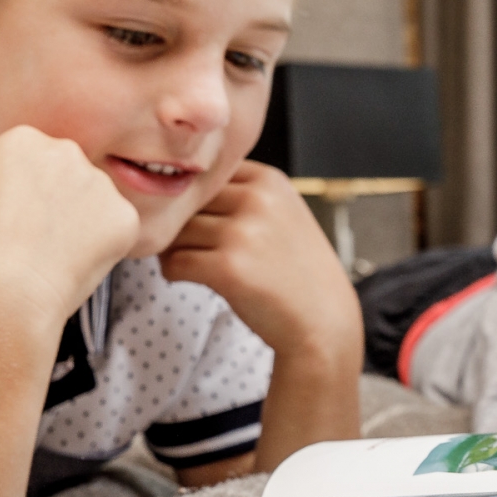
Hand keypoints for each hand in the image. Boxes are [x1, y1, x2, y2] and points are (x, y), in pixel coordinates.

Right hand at [0, 126, 137, 330]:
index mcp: (22, 139)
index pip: (30, 161)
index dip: (20, 194)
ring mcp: (100, 183)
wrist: (0, 294)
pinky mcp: (124, 217)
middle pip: (65, 175)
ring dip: (80, 223)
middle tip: (33, 241)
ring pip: (93, 202)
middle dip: (54, 202)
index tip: (9, 221)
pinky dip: (102, 249)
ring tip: (51, 257)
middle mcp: (66, 151)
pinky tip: (73, 266)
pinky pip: (116, 230)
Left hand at [159, 163, 360, 364]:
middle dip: (180, 225)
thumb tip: (178, 192)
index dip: (193, 199)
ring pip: (176, 232)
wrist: (323, 321)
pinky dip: (172, 272)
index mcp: (268, 180)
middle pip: (187, 201)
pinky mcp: (228, 268)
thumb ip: (240, 195)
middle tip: (187, 246)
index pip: (205, 174)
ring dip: (174, 249)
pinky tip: (187, 278)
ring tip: (190, 263)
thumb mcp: (282, 214)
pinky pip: (174, 262)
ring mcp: (242, 233)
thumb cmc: (297, 271)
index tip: (199, 221)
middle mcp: (256, 199)